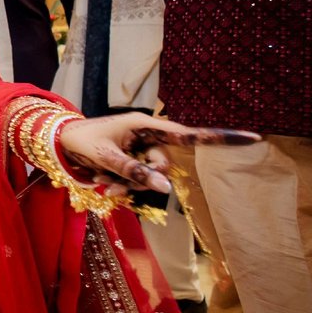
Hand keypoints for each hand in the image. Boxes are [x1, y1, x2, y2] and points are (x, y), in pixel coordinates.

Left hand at [57, 114, 256, 196]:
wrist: (57, 141)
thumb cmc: (81, 141)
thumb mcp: (106, 158)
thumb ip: (134, 171)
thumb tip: (164, 186)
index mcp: (147, 126)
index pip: (190, 135)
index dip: (221, 139)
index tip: (253, 138)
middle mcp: (148, 136)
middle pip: (164, 165)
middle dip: (142, 179)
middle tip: (112, 185)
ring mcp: (140, 150)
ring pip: (149, 177)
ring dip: (127, 185)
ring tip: (101, 183)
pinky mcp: (132, 161)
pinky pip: (137, 180)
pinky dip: (122, 186)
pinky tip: (102, 184)